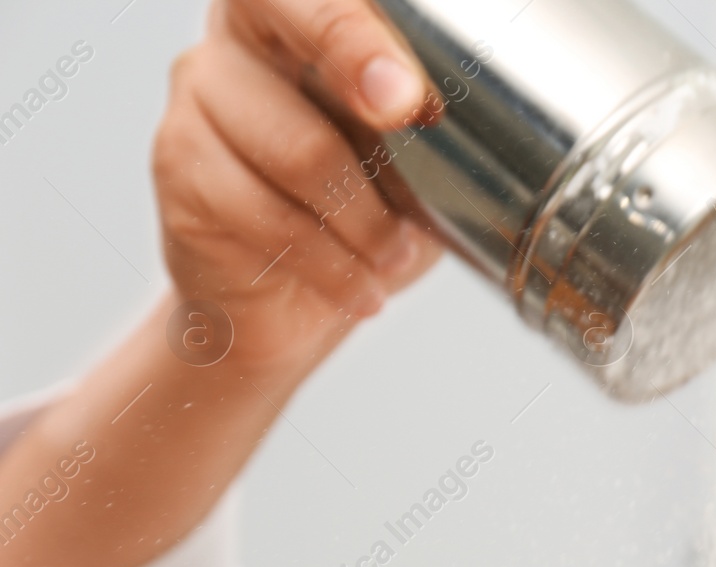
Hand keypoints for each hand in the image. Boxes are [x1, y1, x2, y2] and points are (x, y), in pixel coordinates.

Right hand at [153, 0, 443, 389]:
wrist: (285, 307)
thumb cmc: (358, 220)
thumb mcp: (415, 170)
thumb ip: (426, 128)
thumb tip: (455, 120)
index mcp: (298, 18)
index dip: (356, 28)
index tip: (408, 85)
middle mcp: (236, 40)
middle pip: (287, 16)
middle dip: (359, 61)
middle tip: (410, 114)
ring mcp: (197, 99)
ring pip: (297, 148)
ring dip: (367, 220)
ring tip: (397, 258)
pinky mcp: (179, 169)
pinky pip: (269, 217)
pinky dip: (333, 265)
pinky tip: (363, 290)